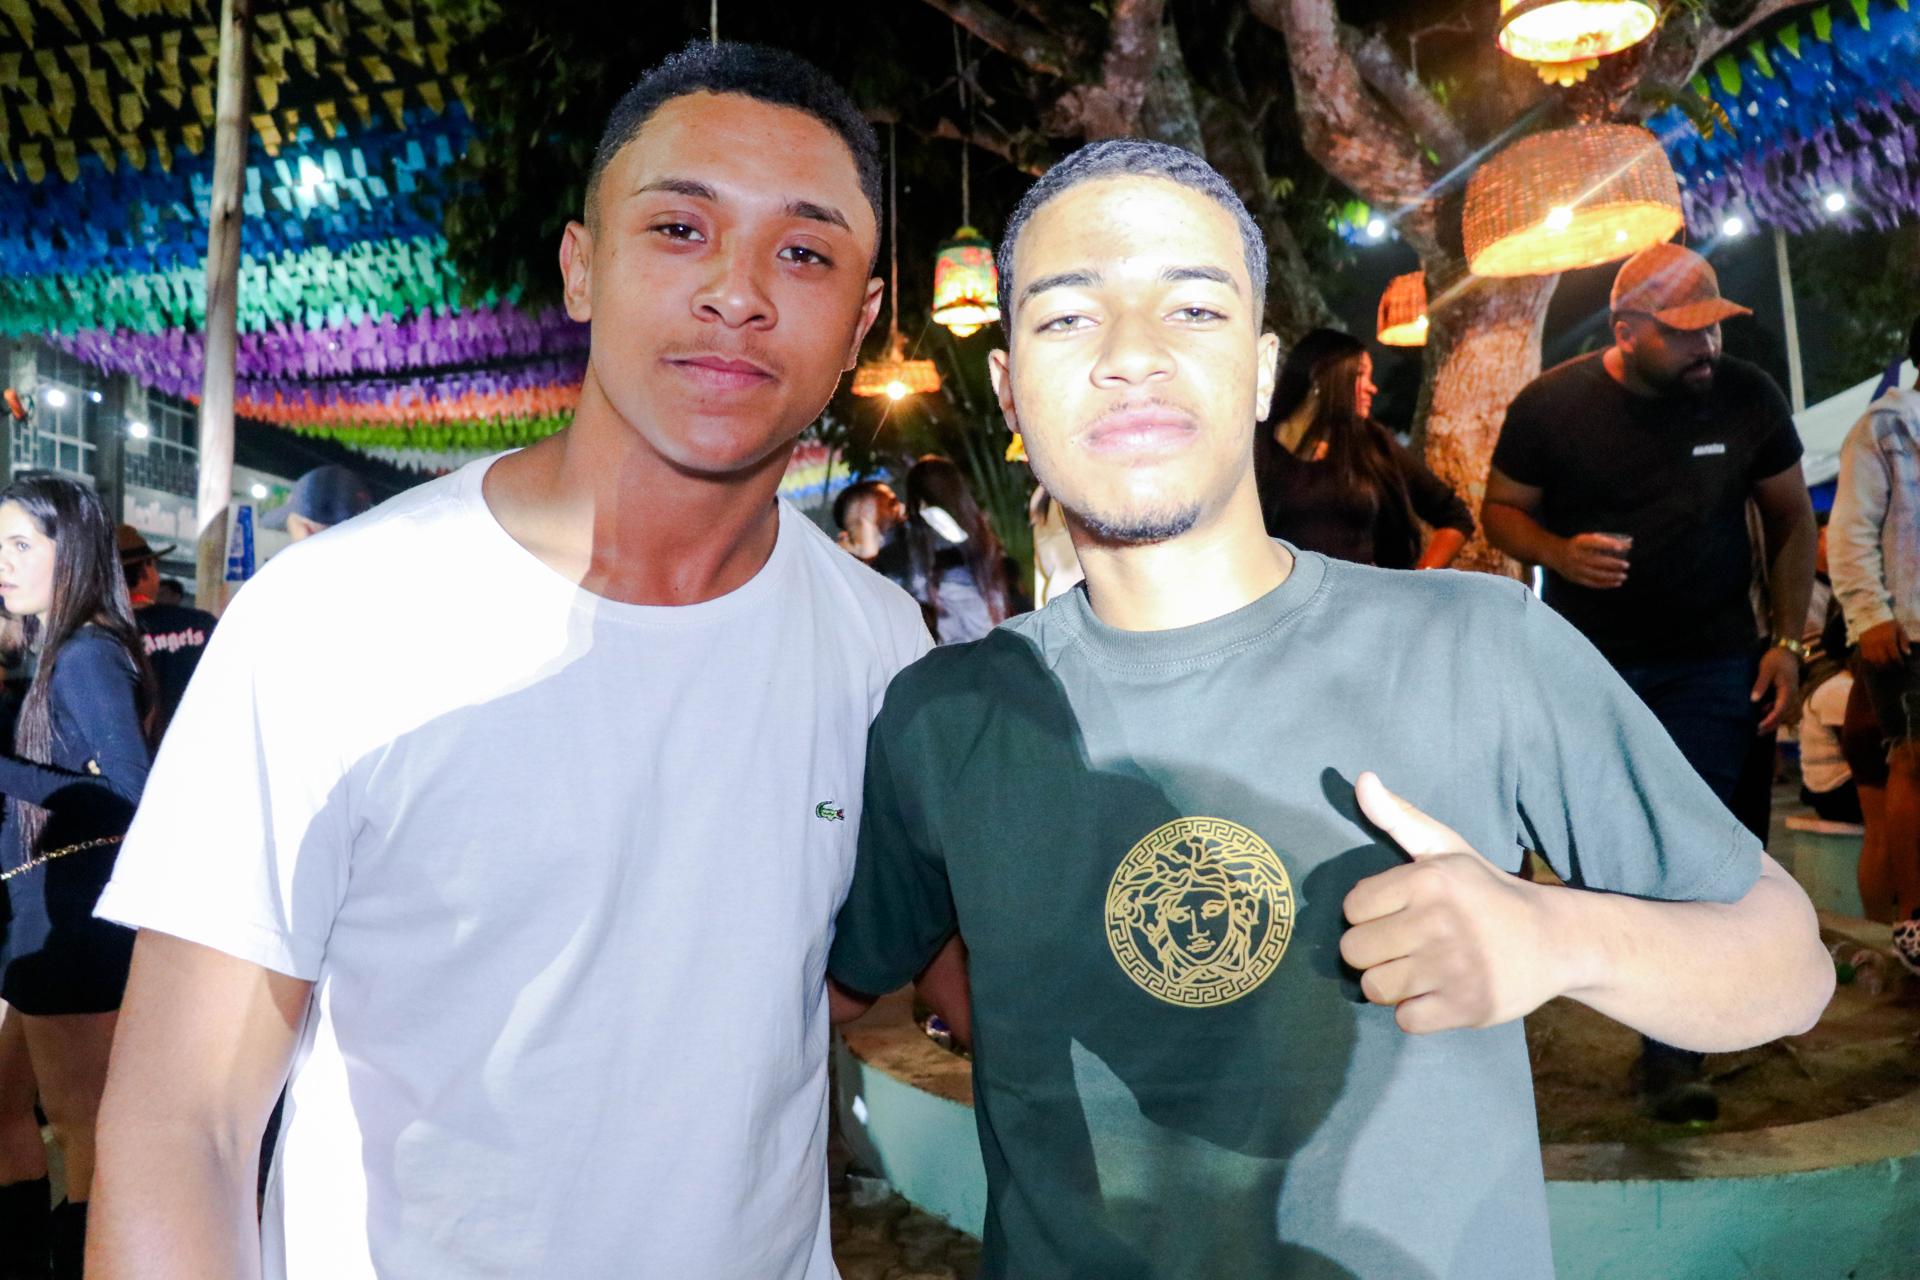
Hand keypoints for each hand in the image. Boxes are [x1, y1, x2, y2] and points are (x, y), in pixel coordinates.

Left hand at [1340, 773, 1562, 1033]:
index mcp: (1429, 880)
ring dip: (1390, 984)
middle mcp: (1439, 922)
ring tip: (1417, 970)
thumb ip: (1398, 817)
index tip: (1395, 915)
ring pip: (1374, 988)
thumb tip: (1361, 778)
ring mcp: (1454, 967)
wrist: (1555, 939)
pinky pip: (1405, 1020)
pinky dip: (1416, 1012)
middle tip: (1403, 946)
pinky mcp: (1468, 1006)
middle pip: (1354, 951)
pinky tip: (1436, 993)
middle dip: (1373, 951)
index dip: (1368, 914)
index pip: (1351, 908)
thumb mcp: (1446, 848)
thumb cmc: (1487, 893)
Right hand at [1552, 533, 1629, 588]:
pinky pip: (1593, 583)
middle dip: (1613, 564)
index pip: (1595, 542)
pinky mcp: (1576, 578)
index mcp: (1579, 543)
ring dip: (1611, 576)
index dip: (1608, 544)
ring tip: (1624, 576)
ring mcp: (1575, 569)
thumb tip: (1629, 545)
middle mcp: (1576, 556)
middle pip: (1597, 561)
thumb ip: (1606, 541)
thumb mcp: (1587, 539)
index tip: (1620, 547)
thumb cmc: (1578, 545)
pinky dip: (1606, 584)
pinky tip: (1616, 583)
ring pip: (1596, 574)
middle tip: (1626, 565)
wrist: (1556, 554)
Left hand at [1751, 646, 1799, 734]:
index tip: (1759, 726)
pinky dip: (1773, 713)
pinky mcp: (1787, 694)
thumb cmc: (1775, 659)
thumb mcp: (1766, 670)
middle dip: (1771, 725)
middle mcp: (1792, 695)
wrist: (1786, 651)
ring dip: (1772, 721)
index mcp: (1788, 690)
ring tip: (1758, 729)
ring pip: (1783, 712)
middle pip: (1783, 715)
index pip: (1780, 709)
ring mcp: (1791, 695)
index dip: (1770, 720)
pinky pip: (1781, 707)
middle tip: (1756, 733)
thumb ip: (1760, 684)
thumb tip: (1753, 700)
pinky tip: (1762, 716)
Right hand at [1859, 620, 1911, 666]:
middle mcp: (1877, 643)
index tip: (1901, 664)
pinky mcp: (1862, 644)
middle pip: (1884, 660)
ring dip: (1880, 665)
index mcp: (1888, 639)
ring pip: (1874, 660)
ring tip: (1885, 665)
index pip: (1894, 656)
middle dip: (1890, 665)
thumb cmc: (1888, 624)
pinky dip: (1872, 661)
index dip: (1899, 662)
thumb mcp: (1900, 629)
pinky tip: (1877, 660)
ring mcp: (1868, 644)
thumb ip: (1904, 641)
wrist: (1871, 616)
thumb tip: (1907, 653)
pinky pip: (1866, 657)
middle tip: (1894, 666)